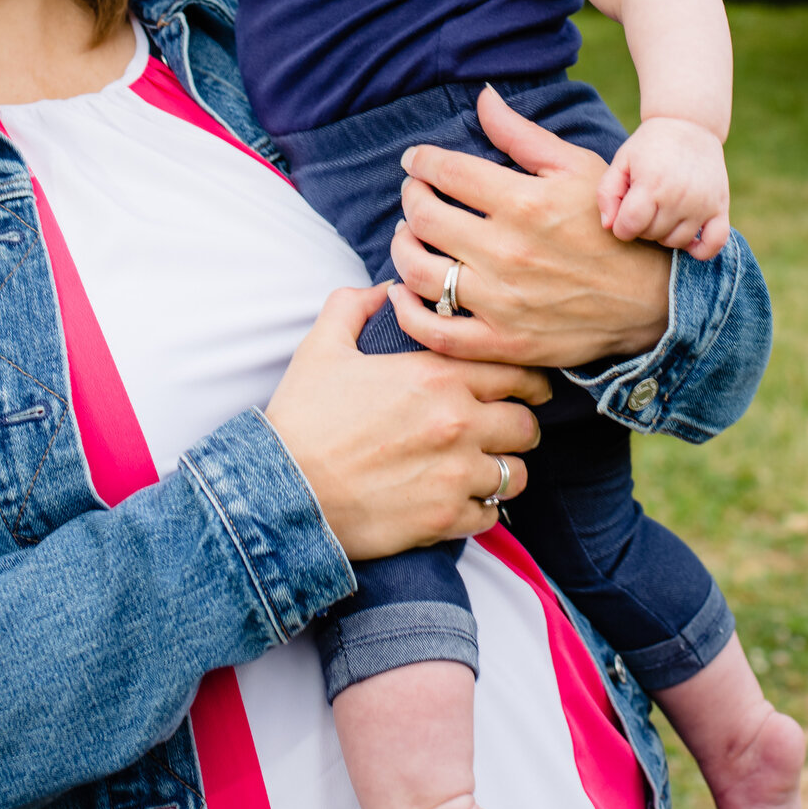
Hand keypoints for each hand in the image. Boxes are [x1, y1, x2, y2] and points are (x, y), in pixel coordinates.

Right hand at [264, 283, 545, 561]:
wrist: (281, 490)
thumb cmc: (302, 418)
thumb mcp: (322, 347)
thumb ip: (354, 306)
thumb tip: (383, 290)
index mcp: (436, 376)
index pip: (516, 371)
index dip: (526, 378)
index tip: (524, 386)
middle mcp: (457, 423)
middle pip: (526, 424)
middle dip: (518, 425)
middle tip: (504, 430)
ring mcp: (455, 474)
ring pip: (516, 474)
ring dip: (504, 470)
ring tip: (486, 469)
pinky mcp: (444, 519)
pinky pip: (490, 516)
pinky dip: (481, 509)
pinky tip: (462, 501)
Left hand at [383, 86, 676, 367]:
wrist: (654, 300)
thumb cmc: (612, 226)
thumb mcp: (578, 168)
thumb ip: (522, 134)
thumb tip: (481, 98)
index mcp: (525, 202)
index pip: (445, 172)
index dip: (420, 161)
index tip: (415, 161)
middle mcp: (507, 251)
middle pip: (423, 218)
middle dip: (411, 198)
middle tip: (415, 194)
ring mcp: (503, 301)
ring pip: (418, 272)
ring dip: (401, 247)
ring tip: (409, 236)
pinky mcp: (504, 342)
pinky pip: (435, 332)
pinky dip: (406, 312)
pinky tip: (402, 292)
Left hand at [598, 116, 731, 257]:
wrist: (689, 125)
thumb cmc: (650, 145)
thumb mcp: (621, 160)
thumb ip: (607, 193)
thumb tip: (608, 226)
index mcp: (651, 184)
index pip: (629, 227)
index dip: (621, 226)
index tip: (624, 215)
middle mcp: (679, 197)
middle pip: (651, 235)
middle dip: (642, 226)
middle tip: (645, 206)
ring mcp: (702, 204)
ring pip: (676, 242)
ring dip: (665, 234)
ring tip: (663, 212)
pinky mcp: (721, 207)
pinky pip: (714, 244)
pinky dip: (701, 250)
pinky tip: (688, 240)